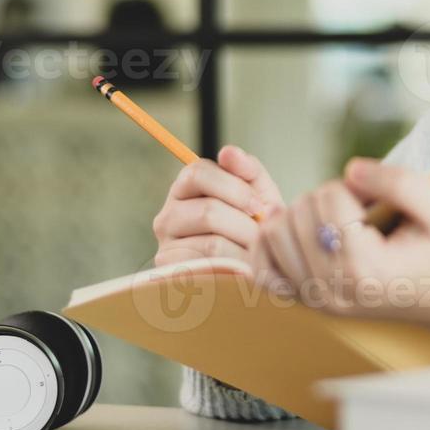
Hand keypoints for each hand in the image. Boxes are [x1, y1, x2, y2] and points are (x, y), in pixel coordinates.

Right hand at [151, 145, 284, 268]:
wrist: (255, 271)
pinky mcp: (174, 278)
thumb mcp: (259, 195)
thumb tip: (227, 152)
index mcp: (185, 188)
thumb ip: (249, 171)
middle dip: (245, 225)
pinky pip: (211, 273)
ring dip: (244, 250)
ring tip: (260, 255)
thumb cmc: (255, 227)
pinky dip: (235, 271)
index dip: (234, 188)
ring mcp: (166, 247)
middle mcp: (167, 216)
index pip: (197, 173)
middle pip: (207, 211)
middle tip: (263, 237)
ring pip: (211, 244)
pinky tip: (246, 270)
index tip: (258, 207)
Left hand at [248, 157, 429, 347]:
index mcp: (366, 270)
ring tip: (340, 221)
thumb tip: (350, 169)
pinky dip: (274, 245)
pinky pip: (264, 268)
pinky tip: (302, 235)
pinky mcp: (310, 303)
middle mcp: (333, 291)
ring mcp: (317, 301)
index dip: (356, 184)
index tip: (381, 198)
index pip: (329, 197)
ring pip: (275, 232)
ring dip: (304, 214)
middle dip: (330, 197)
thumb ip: (398, 182)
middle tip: (364, 211)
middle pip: (299, 211)